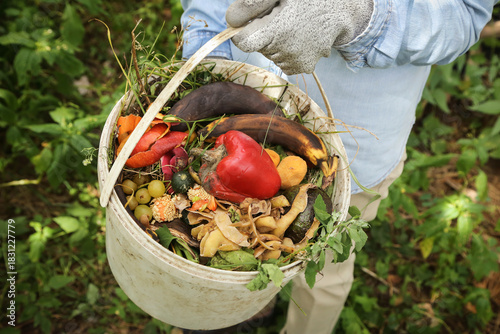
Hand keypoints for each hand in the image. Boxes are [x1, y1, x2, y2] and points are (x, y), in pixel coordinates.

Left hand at [226, 0, 372, 74]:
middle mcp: (285, 50)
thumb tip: (230, 20)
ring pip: (270, 55)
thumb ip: (254, 5)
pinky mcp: (303, 66)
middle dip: (262, 35)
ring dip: (275, 44)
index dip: (241, 34)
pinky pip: (284, 63)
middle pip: (258, 48)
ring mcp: (295, 60)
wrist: (339, 10)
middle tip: (280, 20)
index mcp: (277, 30)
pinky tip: (298, 39)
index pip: (244, 42)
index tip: (247, 26)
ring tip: (292, 28)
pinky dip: (286, 53)